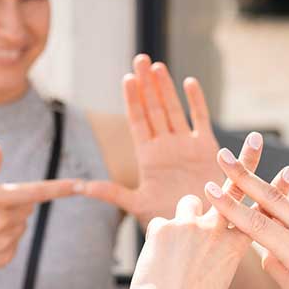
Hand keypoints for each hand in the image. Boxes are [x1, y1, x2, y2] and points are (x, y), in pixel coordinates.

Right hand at [0, 141, 79, 280]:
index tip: (80, 185)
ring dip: (10, 220)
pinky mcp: (6, 256)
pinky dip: (6, 238)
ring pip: (23, 223)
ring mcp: (5, 241)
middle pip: (28, 205)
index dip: (59, 188)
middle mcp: (2, 221)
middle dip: (15, 202)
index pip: (34, 191)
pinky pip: (16, 240)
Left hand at [80, 54, 223, 228]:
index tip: (127, 78)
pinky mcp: (207, 149)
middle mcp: (165, 146)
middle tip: (140, 59)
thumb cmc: (168, 219)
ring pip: (174, 110)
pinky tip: (189, 82)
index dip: (132, 100)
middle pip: (154, 109)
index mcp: (148, 157)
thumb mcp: (137, 205)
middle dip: (147, 84)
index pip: (138, 121)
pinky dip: (196, 102)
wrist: (201, 229)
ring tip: (158, 66)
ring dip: (166, 88)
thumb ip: (112, 193)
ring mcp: (186, 145)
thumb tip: (81, 187)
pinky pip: (200, 120)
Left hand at [111, 134, 288, 288]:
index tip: (288, 172)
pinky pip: (161, 224)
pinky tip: (157, 260)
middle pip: (234, 188)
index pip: (259, 213)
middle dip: (244, 163)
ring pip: (190, 202)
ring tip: (176, 246)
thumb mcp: (218, 279)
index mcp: (235, 248)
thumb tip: (213, 238)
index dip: (274, 192)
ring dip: (185, 216)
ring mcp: (190, 225)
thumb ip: (220, 252)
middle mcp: (217, 230)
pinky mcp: (164, 225)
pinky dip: (159, 239)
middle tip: (254, 139)